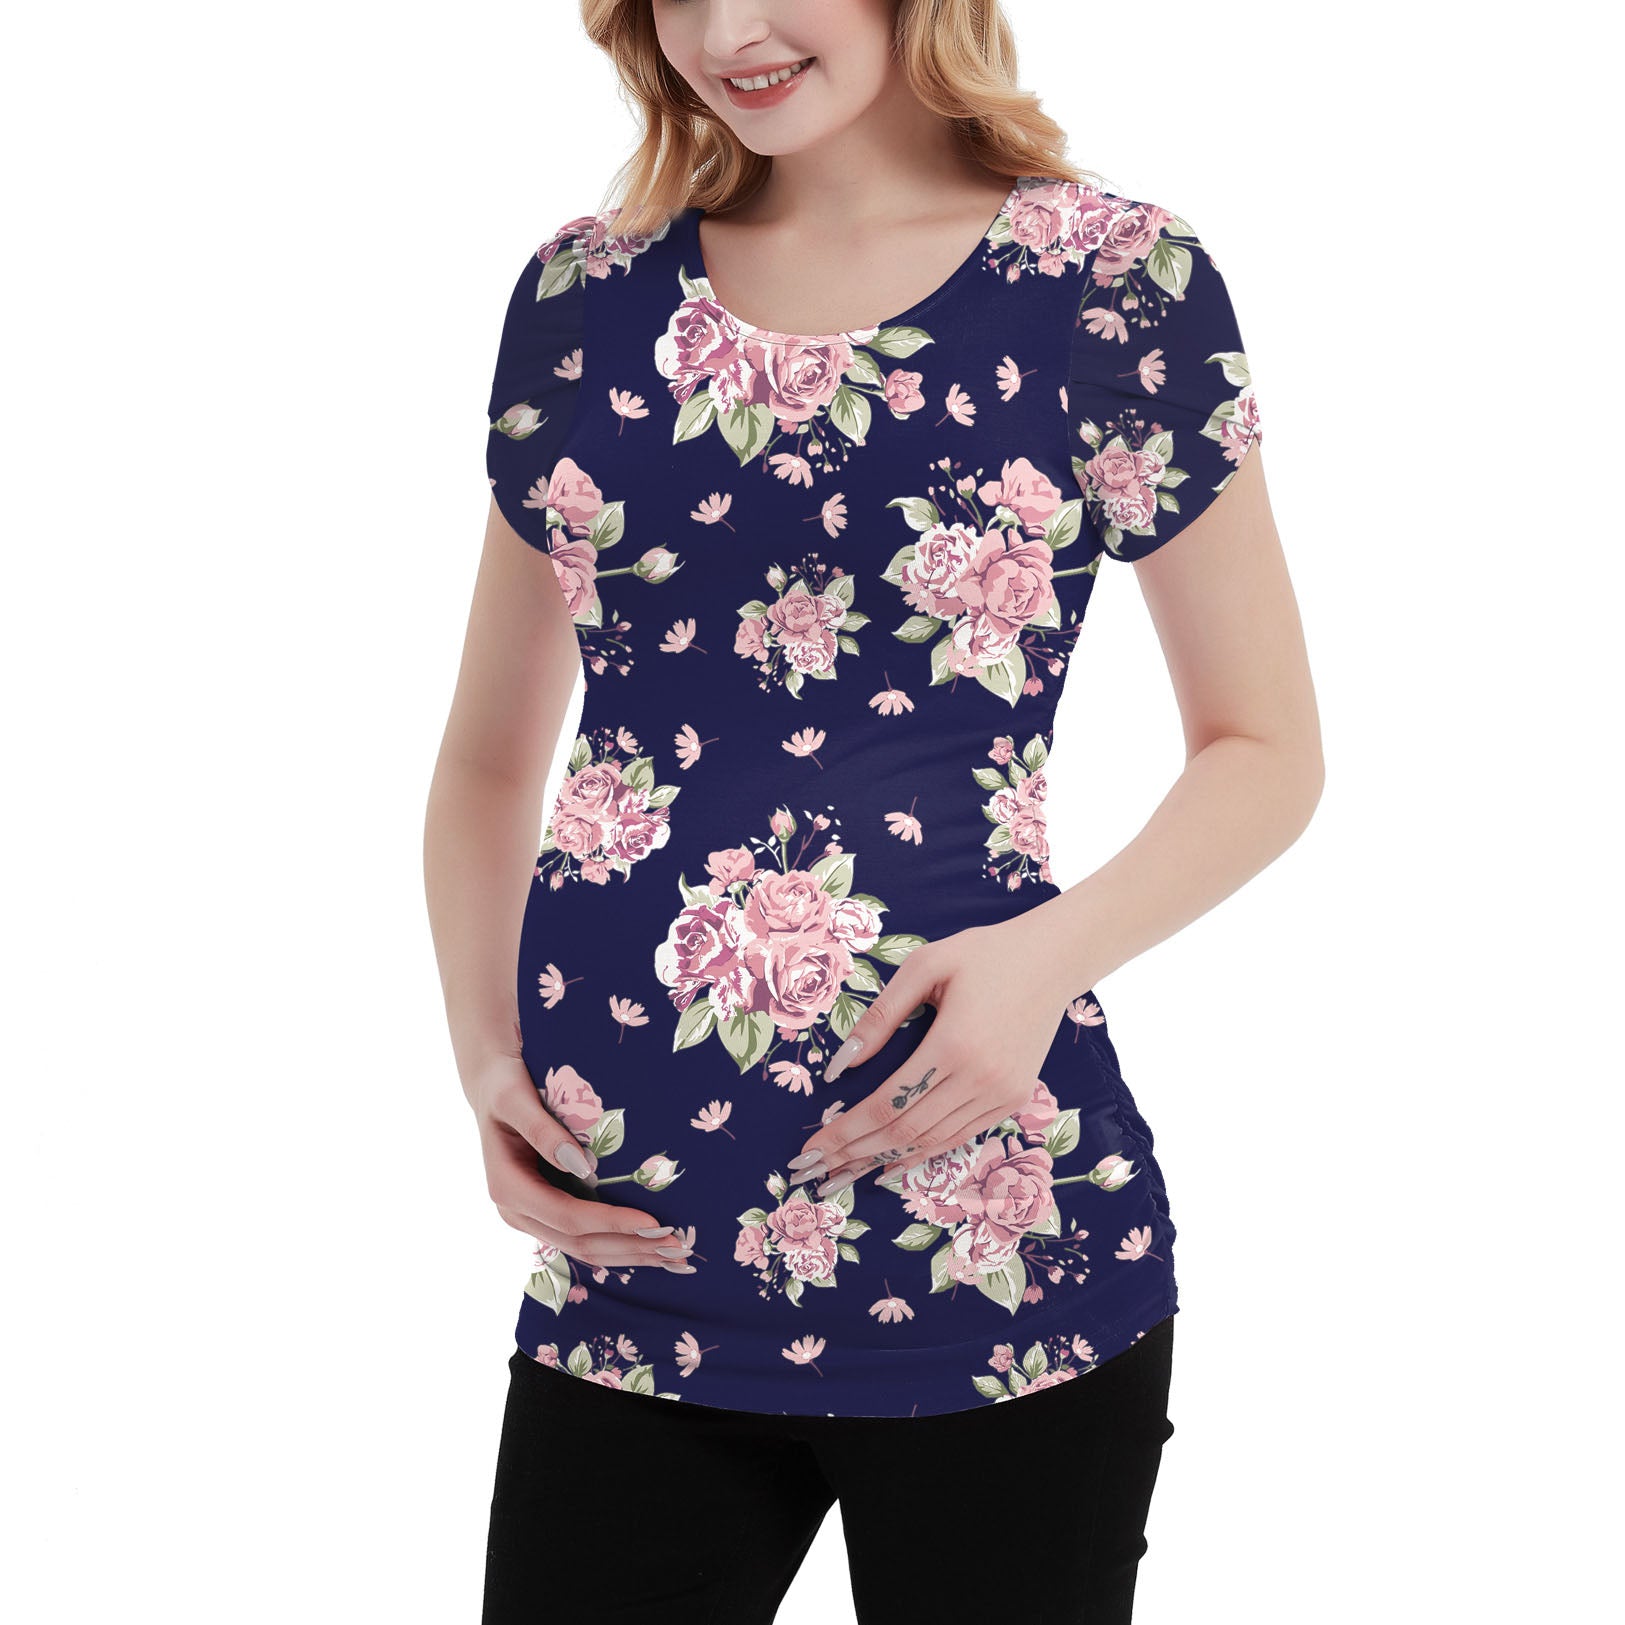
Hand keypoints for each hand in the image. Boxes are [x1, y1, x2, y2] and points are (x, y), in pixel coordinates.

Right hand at [463, 1047, 695, 1272]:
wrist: (492, 1088)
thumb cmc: (504, 1086)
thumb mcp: (514, 1098)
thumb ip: (542, 1130)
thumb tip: (579, 1165)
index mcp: (507, 1188)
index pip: (568, 1217)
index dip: (611, 1222)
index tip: (653, 1221)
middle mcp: (517, 1211)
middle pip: (580, 1243)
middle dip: (629, 1247)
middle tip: (677, 1248)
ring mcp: (532, 1216)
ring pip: (583, 1248)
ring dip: (629, 1253)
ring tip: (673, 1255)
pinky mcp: (546, 1212)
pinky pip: (583, 1236)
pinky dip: (618, 1243)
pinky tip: (649, 1246)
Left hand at [790, 920, 1072, 1194]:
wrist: (1053, 960)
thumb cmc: (984, 954)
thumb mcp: (926, 966)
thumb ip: (881, 1016)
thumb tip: (842, 1064)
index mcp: (954, 1044)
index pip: (887, 1104)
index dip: (845, 1130)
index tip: (810, 1148)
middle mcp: (980, 1079)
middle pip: (905, 1131)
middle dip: (855, 1153)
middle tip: (814, 1171)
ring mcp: (1000, 1094)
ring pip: (932, 1141)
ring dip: (884, 1161)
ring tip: (844, 1173)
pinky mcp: (1012, 1099)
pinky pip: (959, 1137)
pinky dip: (922, 1153)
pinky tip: (892, 1162)